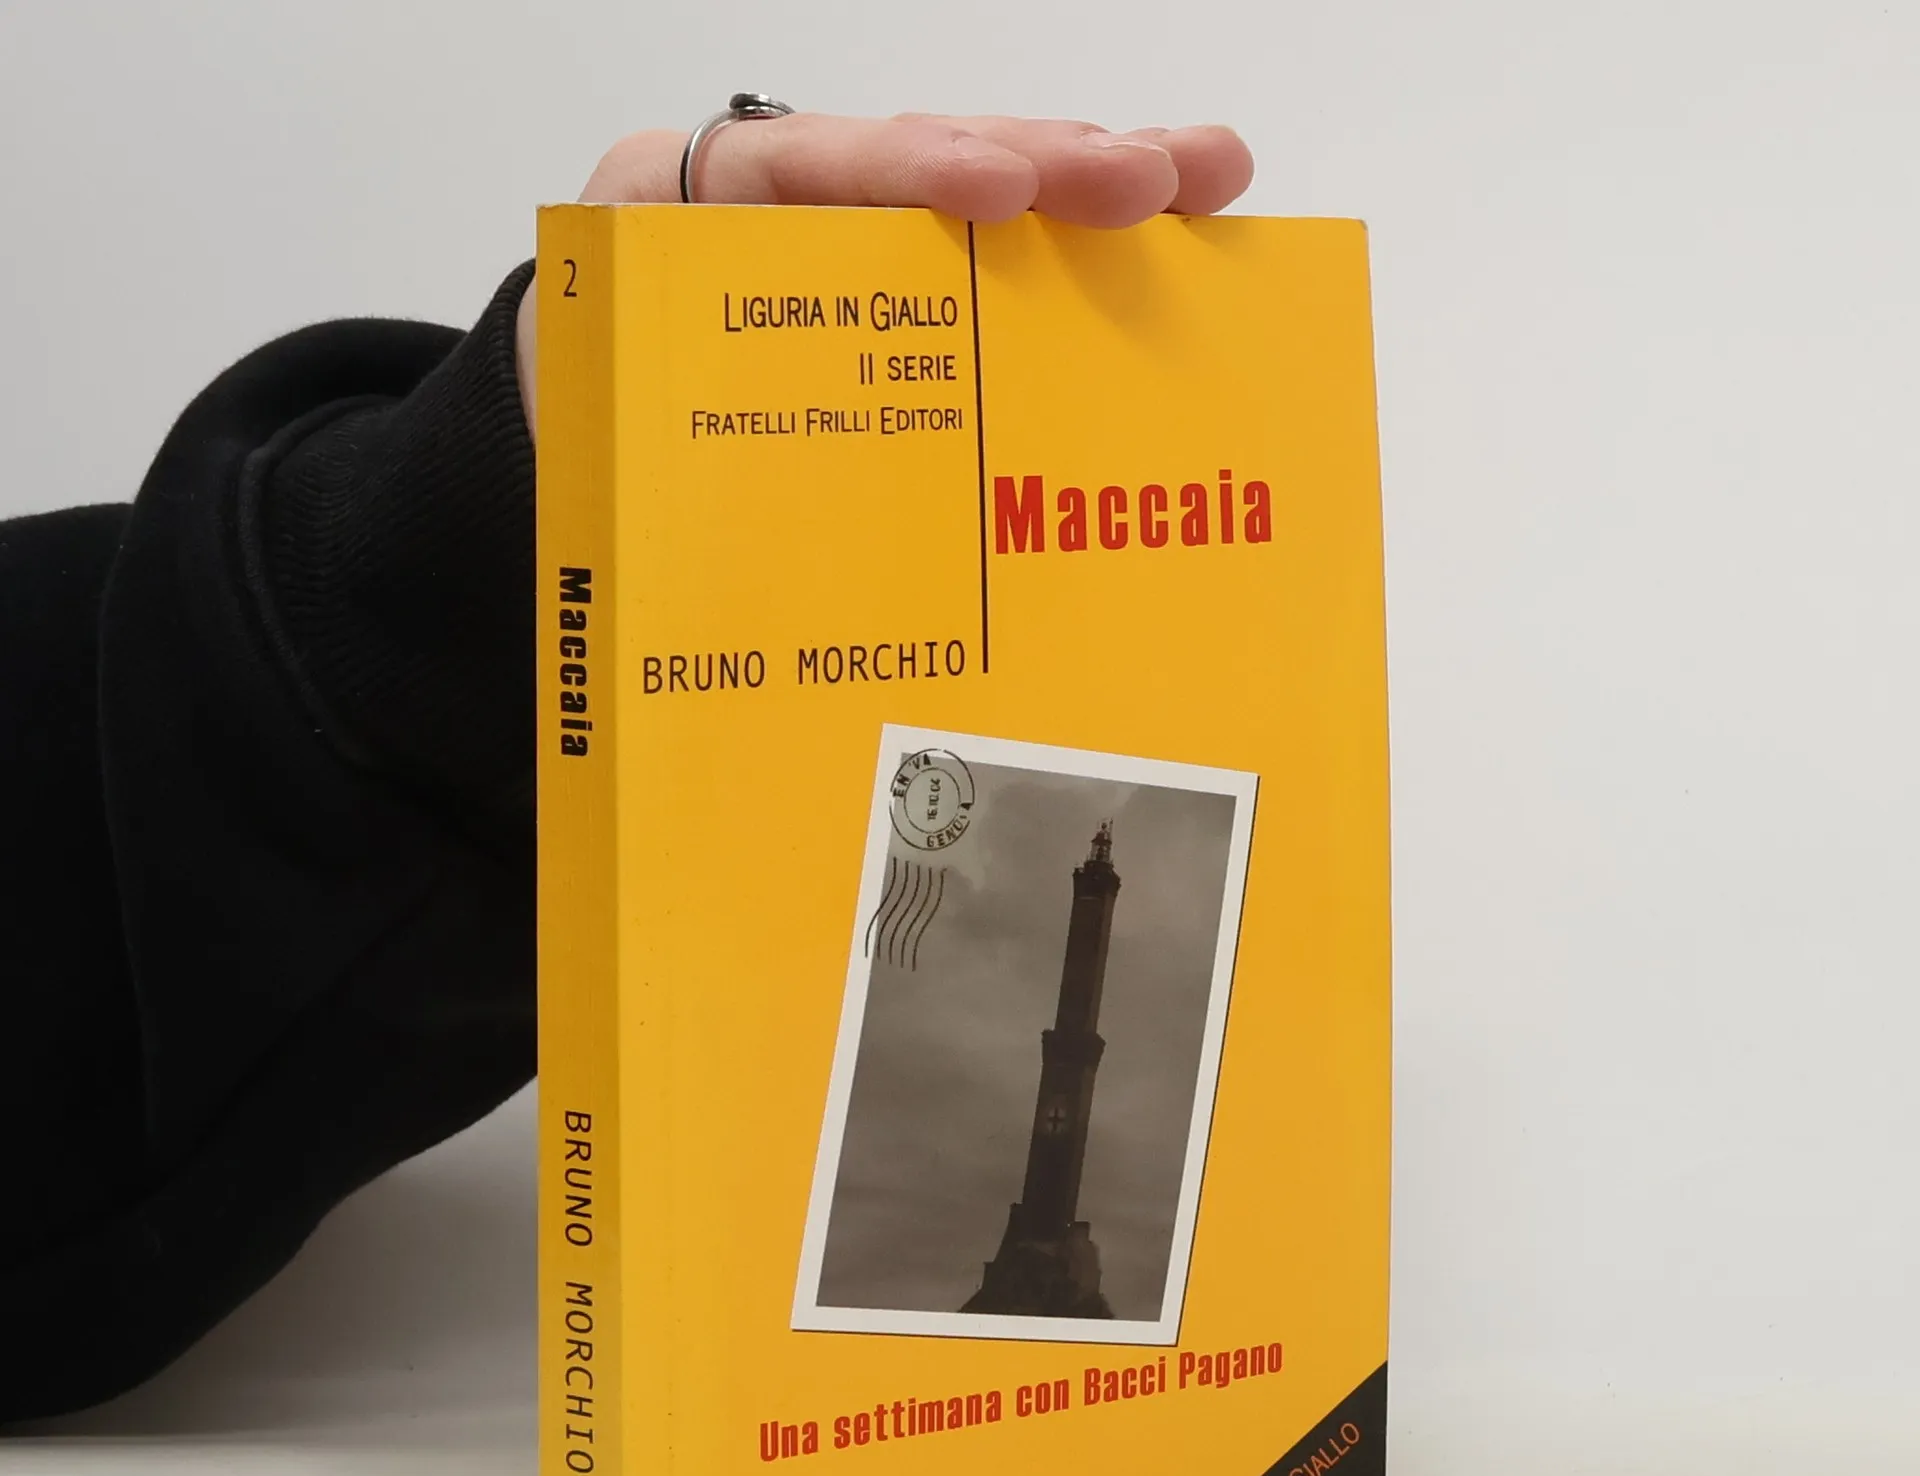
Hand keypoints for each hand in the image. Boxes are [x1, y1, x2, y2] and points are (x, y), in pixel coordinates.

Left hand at [514, 114, 1253, 430]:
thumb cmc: (590, 408)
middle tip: (1163, 179)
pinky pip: (991, 269)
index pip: (814, 162)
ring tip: (1210, 178)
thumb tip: (738, 522)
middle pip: (930, 160)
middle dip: (1052, 161)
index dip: (913, 170)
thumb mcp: (595, 406)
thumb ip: (645, 416)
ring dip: (1100, 188)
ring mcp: (860, 244)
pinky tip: (1170, 244)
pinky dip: (1077, 261)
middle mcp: (793, 204)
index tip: (1001, 189)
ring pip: (982, 198)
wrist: (568, 408)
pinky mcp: (902, 297)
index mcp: (697, 207)